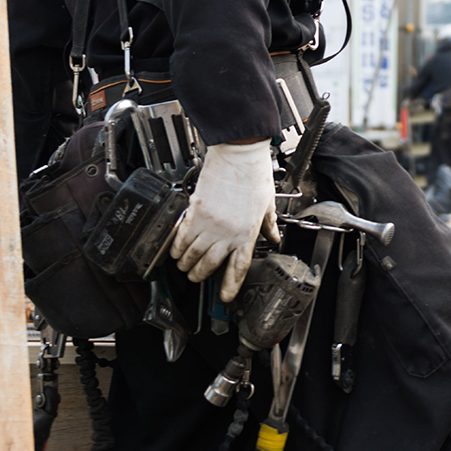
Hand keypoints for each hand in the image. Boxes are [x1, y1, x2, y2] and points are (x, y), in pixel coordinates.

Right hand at [172, 140, 280, 302]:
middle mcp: (227, 232)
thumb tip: (274, 237)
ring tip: (185, 265)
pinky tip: (176, 250)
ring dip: (186, 264)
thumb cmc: (255, 174)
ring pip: (192, 255)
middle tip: (197, 277)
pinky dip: (176, 247)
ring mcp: (209, 223)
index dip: (230, 286)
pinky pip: (181, 237)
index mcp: (247, 232)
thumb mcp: (267, 203)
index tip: (225, 297)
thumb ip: (268, 224)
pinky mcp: (195, 211)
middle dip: (200, 275)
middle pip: (209, 265)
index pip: (238, 268)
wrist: (239, 152)